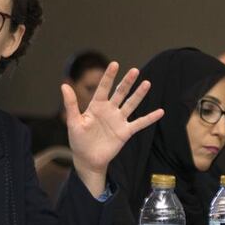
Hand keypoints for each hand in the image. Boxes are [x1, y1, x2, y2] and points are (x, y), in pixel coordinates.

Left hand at [62, 62, 162, 195]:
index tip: (115, 64)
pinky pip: (140, 123)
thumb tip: (64, 85)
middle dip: (127, 82)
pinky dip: (150, 118)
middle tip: (135, 70)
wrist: (88, 159)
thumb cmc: (78, 141)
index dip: (109, 77)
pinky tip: (160, 111)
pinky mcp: (125, 132)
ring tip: (147, 83)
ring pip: (131, 104)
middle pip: (120, 93)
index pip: (103, 88)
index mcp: (96, 106)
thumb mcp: (73, 122)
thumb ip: (71, 104)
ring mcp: (119, 120)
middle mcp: (109, 110)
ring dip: (139, 95)